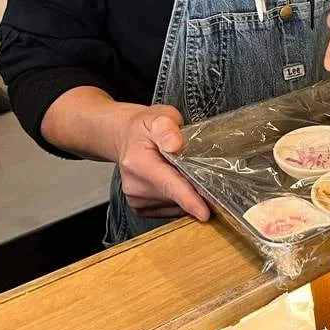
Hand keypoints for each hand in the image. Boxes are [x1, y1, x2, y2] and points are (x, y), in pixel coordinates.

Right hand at [111, 103, 210, 221]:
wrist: (125, 137)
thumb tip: (174, 144)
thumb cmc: (145, 127)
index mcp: (139, 163)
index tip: (204, 213)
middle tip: (202, 169)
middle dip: (195, 190)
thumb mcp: (158, 116)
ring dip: (187, 194)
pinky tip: (177, 182)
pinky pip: (171, 209)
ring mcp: (136, 200)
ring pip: (175, 205)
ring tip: (183, 172)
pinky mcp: (141, 208)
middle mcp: (135, 186)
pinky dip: (180, 199)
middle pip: (176, 197)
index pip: (168, 185)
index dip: (188, 199)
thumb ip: (167, 128)